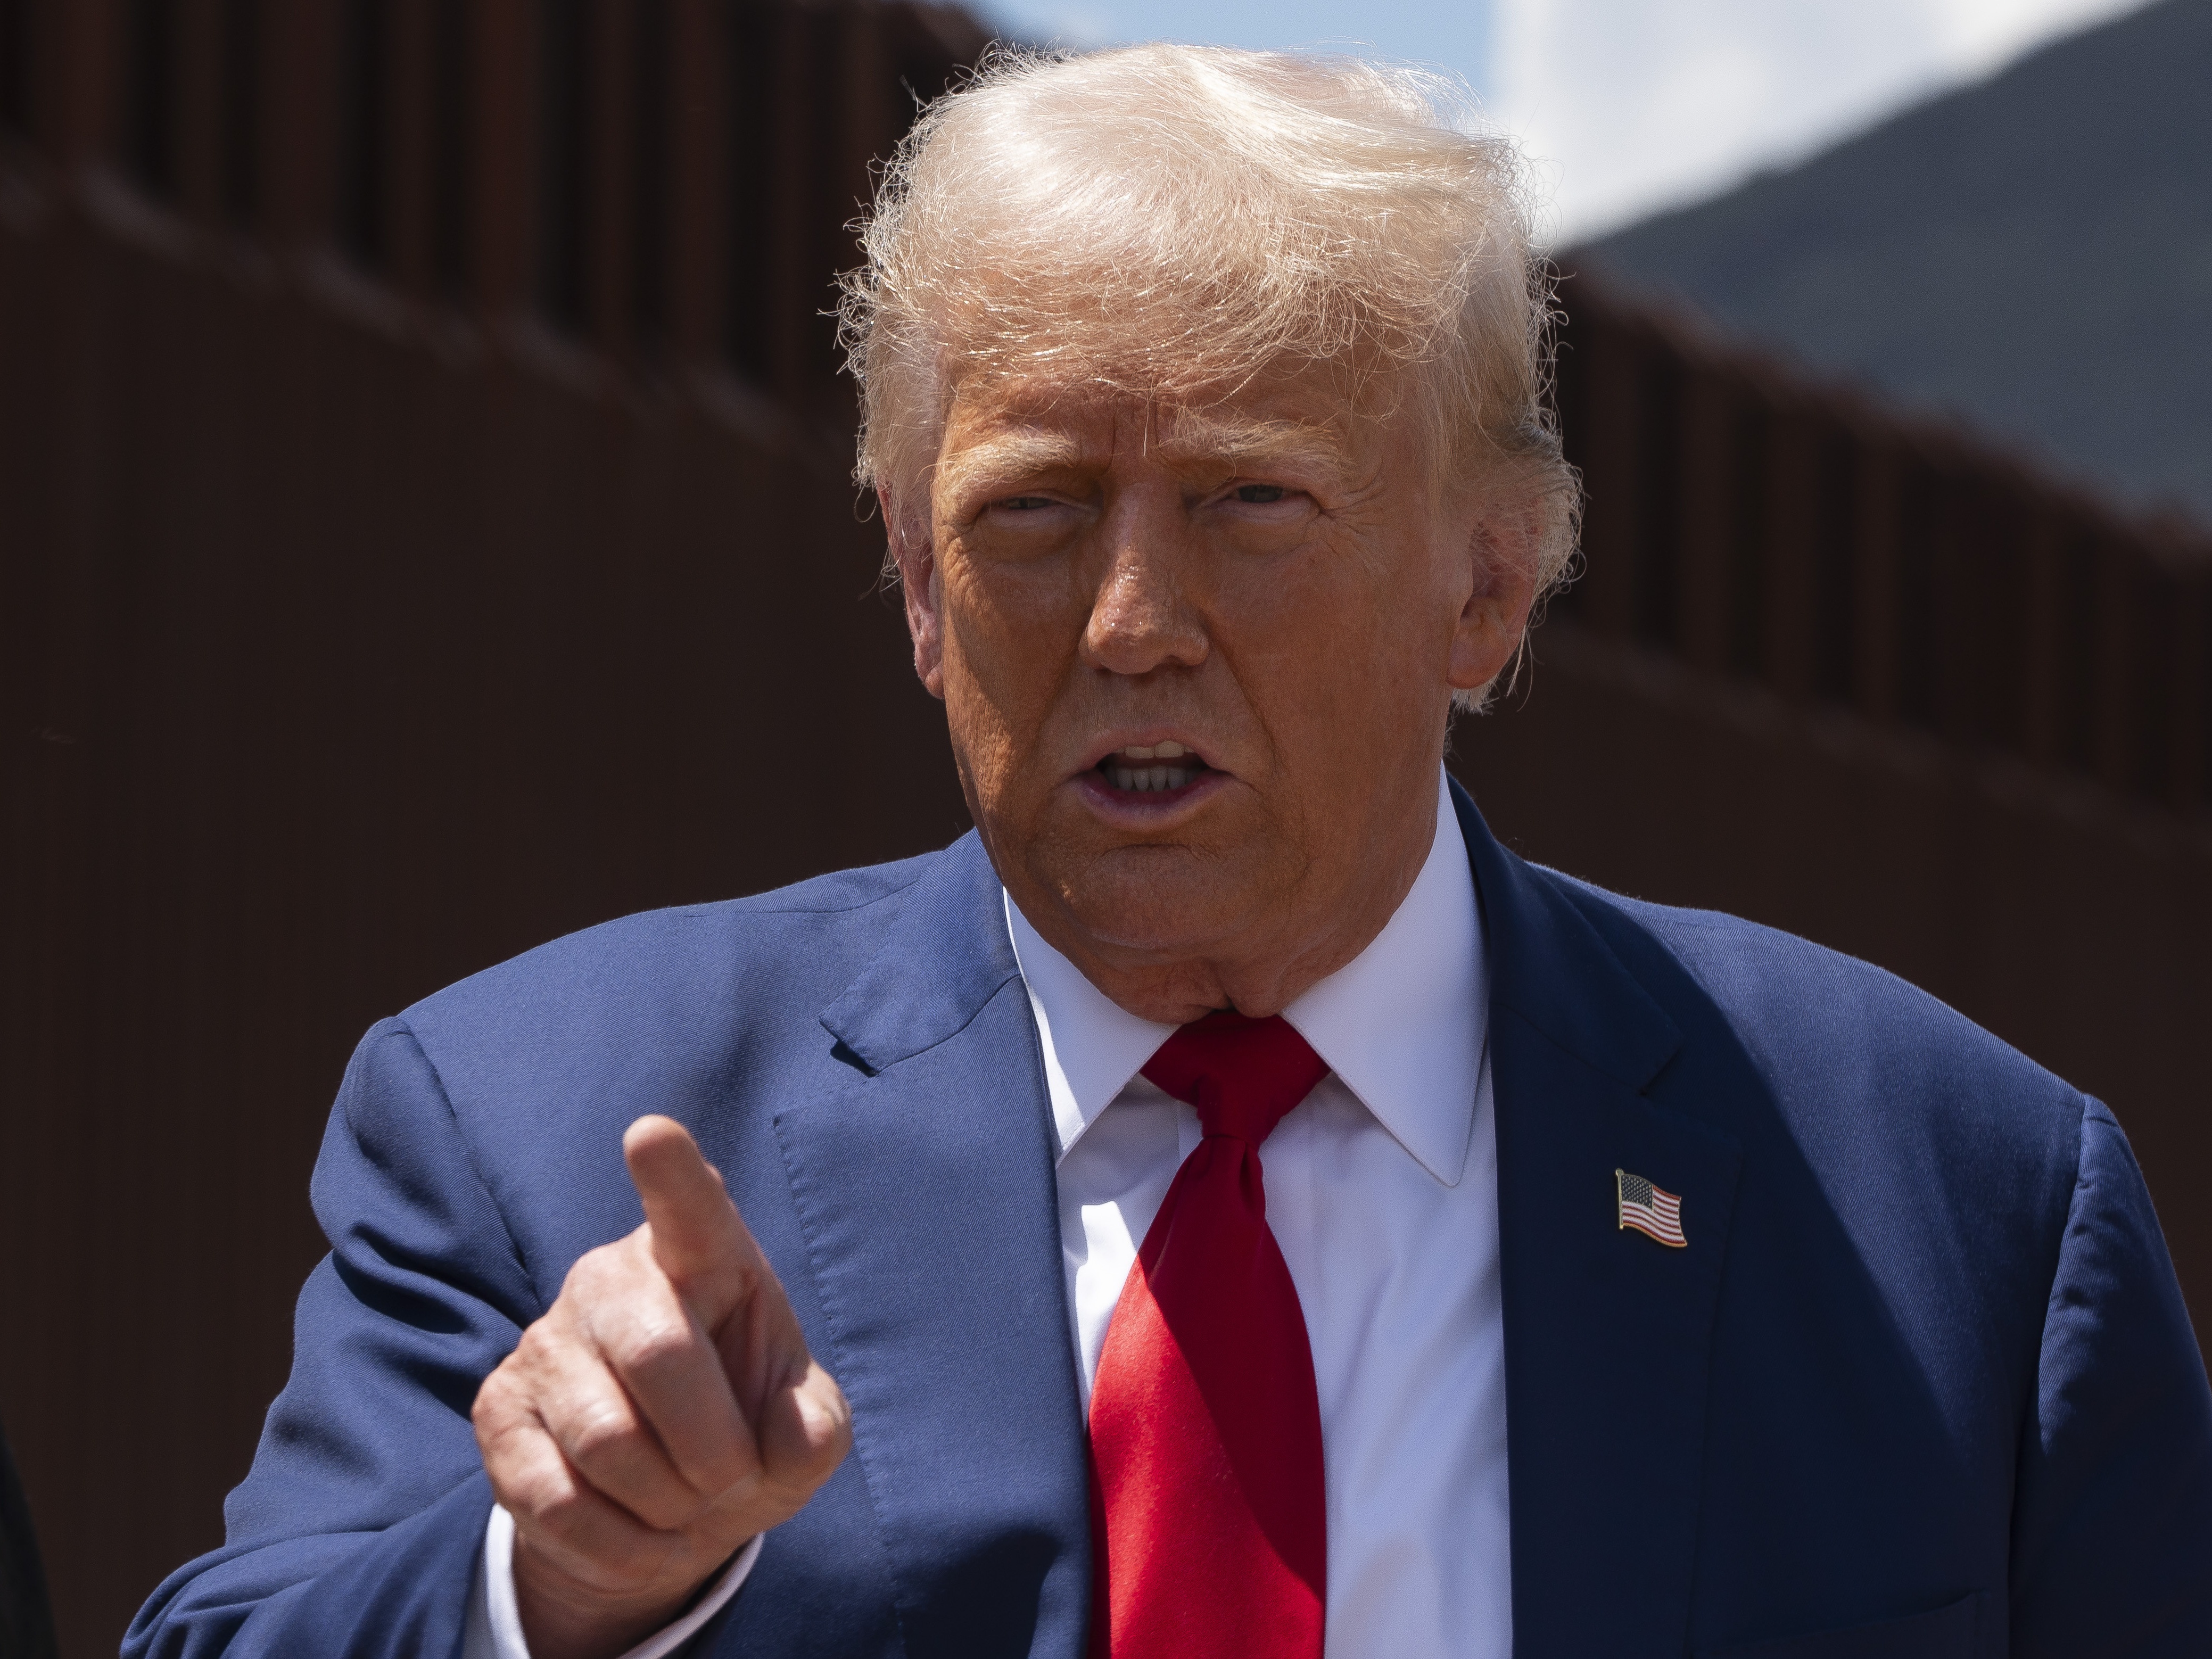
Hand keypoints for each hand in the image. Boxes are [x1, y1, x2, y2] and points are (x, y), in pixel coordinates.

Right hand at [473, 1116, 851, 1658]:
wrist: (670, 1507)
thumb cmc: (748, 1433)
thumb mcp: (802, 1431)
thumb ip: (814, 1427)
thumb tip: (791, 1438)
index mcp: (703, 1255)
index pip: (688, 1206)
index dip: (670, 1172)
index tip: (651, 1134)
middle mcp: (612, 1277)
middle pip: (658, 1353)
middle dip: (712, 1445)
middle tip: (729, 1478)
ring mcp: (545, 1341)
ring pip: (607, 1441)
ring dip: (667, 1502)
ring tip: (683, 1501)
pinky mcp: (496, 1412)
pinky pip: (557, 1499)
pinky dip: (619, 1544)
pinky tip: (640, 1534)